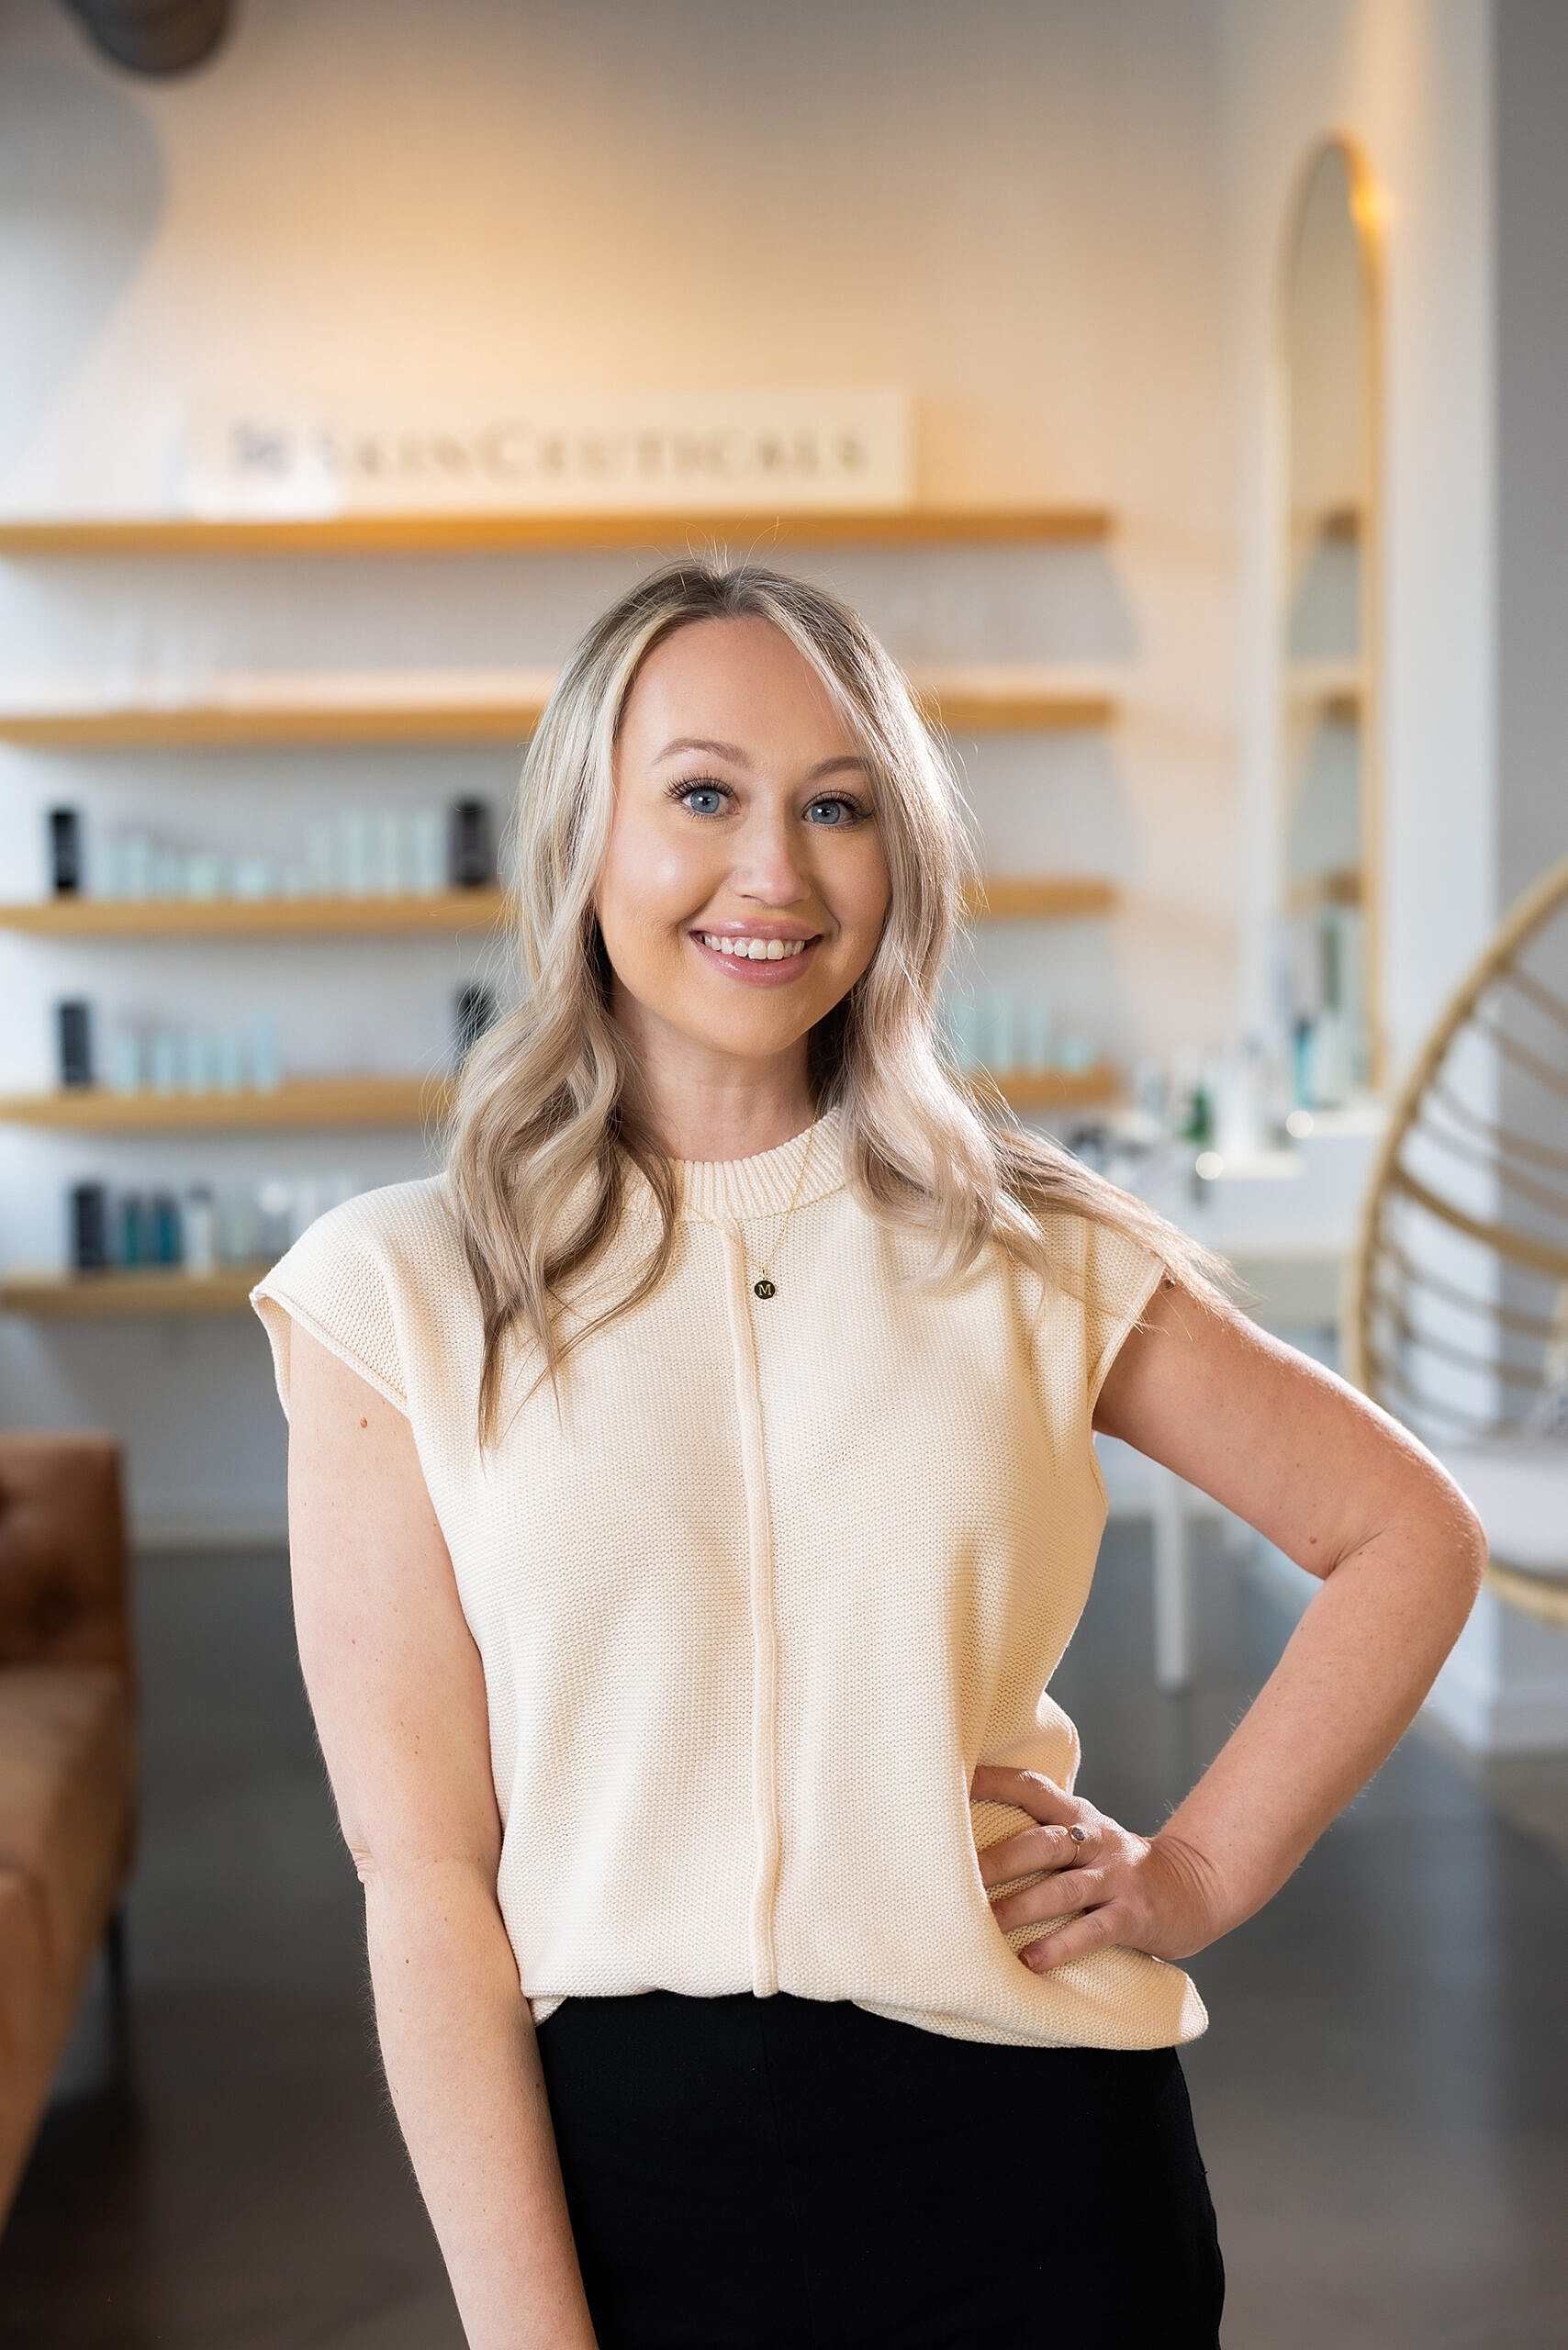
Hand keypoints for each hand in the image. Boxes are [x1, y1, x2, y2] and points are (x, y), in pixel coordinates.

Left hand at [969, 1764, 1227, 1972]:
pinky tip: (1032, 1962)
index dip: (993, 1783)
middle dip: (999, 1858)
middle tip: (956, 1875)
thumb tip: (967, 1842)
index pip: (1031, 1788)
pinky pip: (1093, 1931)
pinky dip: (1061, 1946)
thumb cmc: (1117, 1866)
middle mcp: (1094, 1840)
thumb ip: (1042, 1834)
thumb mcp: (1085, 1837)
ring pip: (1065, 1889)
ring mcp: (1115, 1877)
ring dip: (1023, 1905)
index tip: (951, 1784)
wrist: (1194, 1886)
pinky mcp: (1133, 1915)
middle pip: (1043, 1842)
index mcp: (1077, 1815)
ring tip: (988, 1923)